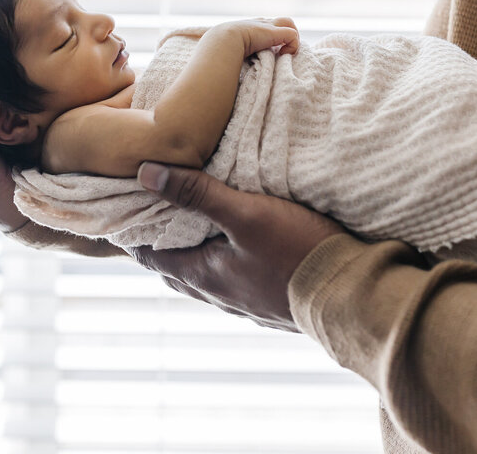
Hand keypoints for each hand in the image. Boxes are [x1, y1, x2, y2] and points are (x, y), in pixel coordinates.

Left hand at [127, 162, 344, 330]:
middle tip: (150, 214)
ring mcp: (247, 302)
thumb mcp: (246, 213)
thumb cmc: (298, 252)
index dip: (133, 233)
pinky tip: (236, 251)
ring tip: (188, 228)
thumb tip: (145, 174)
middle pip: (175, 267)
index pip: (150, 254)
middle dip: (159, 242)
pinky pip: (233, 281)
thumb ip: (197, 193)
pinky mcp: (272, 301)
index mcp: (204, 275)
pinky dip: (221, 262)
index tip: (123, 210)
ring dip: (191, 253)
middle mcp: (220, 294)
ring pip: (205, 276)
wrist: (353, 297)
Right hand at [212, 16, 299, 57]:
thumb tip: (226, 74)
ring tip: (283, 53)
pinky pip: (293, 35)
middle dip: (284, 36)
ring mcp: (268, 26)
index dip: (272, 38)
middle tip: (279, 52)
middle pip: (280, 22)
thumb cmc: (219, 50)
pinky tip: (282, 55)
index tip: (269, 53)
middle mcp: (260, 24)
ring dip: (290, 39)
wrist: (222, 42)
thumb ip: (232, 56)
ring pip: (288, 23)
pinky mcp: (275, 33)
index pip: (266, 27)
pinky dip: (292, 46)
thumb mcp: (226, 51)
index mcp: (249, 28)